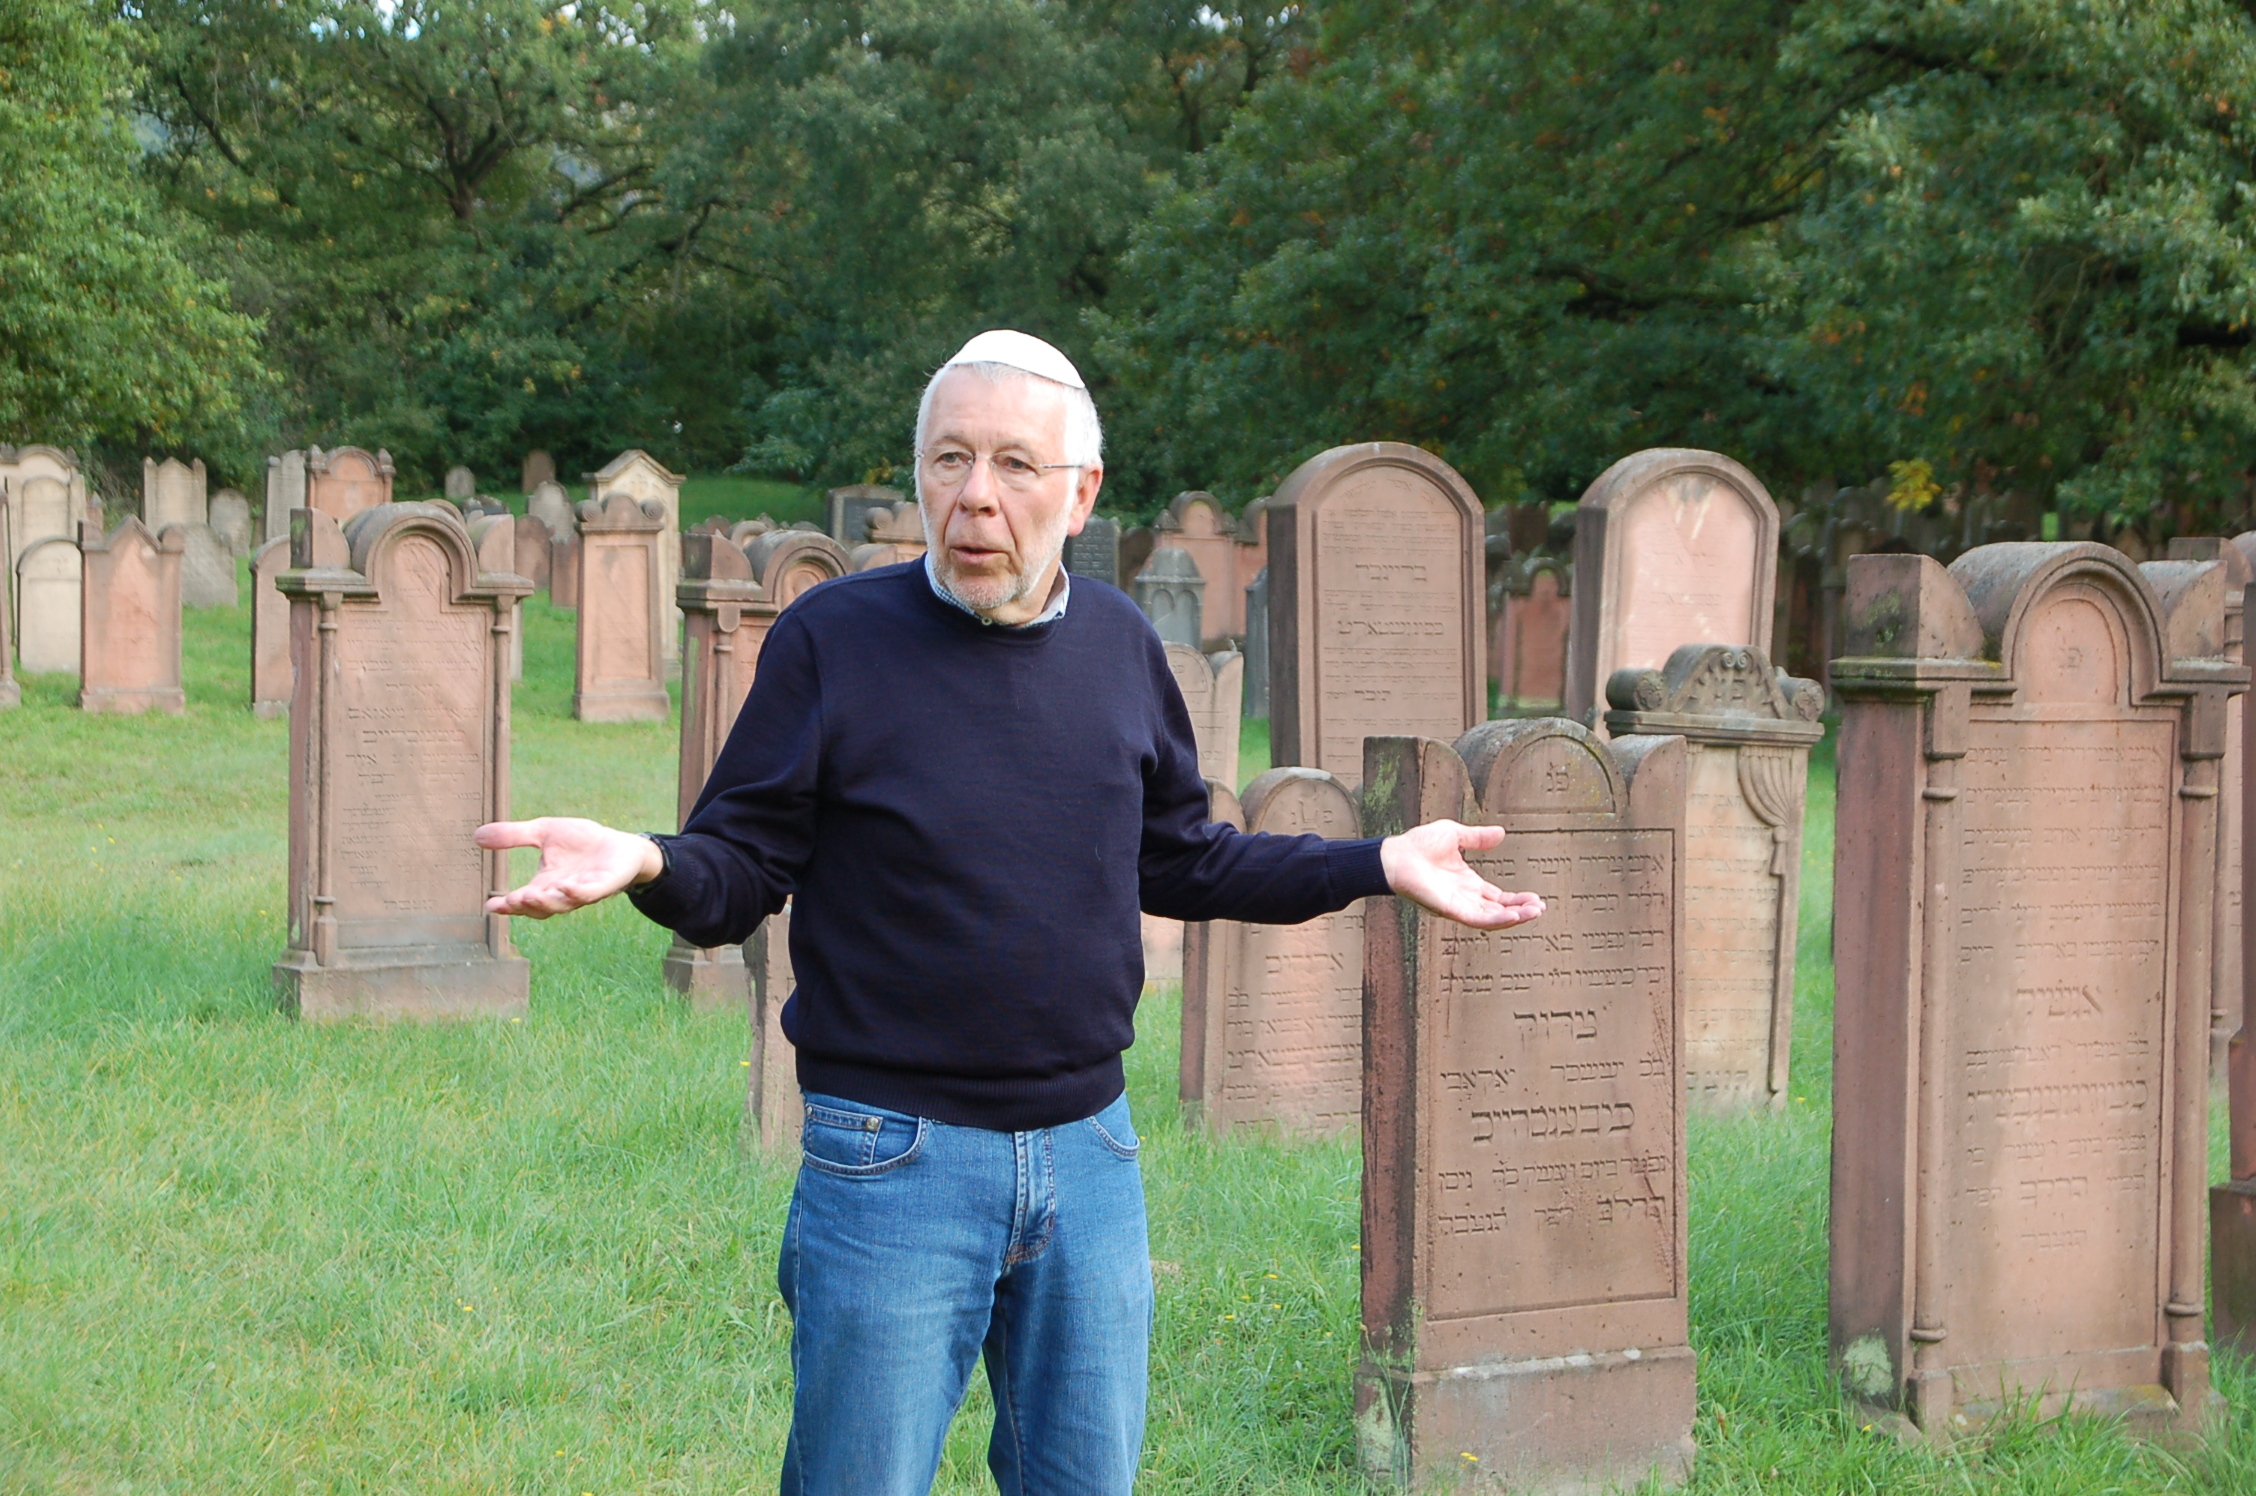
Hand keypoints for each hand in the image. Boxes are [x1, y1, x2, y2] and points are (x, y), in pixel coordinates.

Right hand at [475, 817, 664, 918]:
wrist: (621, 845)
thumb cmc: (582, 842)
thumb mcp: (543, 832)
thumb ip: (513, 836)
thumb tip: (477, 836)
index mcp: (544, 884)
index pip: (521, 900)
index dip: (506, 905)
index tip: (490, 905)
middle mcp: (561, 892)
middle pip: (540, 908)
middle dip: (525, 906)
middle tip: (511, 902)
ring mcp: (583, 891)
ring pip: (562, 904)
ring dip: (546, 902)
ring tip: (530, 896)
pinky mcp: (604, 885)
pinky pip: (589, 893)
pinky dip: (577, 893)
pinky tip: (566, 887)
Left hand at [1379, 820, 1545, 929]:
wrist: (1395, 855)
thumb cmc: (1417, 845)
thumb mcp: (1455, 835)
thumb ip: (1478, 838)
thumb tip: (1501, 833)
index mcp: (1467, 884)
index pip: (1498, 898)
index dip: (1517, 900)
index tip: (1536, 899)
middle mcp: (1464, 898)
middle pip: (1498, 911)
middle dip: (1521, 911)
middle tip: (1540, 909)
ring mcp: (1457, 905)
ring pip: (1491, 918)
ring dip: (1514, 917)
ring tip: (1534, 913)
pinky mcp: (1449, 908)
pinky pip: (1476, 918)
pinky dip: (1496, 919)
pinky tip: (1513, 915)